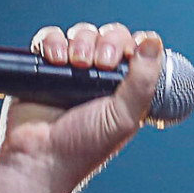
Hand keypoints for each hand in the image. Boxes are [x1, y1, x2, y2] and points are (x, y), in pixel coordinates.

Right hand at [0, 21, 163, 192]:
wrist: (39, 158)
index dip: (133, 47)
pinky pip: (50, 39)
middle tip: (101, 63)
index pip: (135, 52)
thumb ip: (143, 81)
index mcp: (124, 90)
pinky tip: (54, 59)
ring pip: (82, 34)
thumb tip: (154, 41)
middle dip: (107, 43)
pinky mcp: (44, 68)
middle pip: (109, 37)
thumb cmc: (83, 147)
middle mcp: (99, 79)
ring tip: (75, 63)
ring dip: (81, 42)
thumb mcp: (124, 117)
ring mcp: (71, 71)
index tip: (127, 57)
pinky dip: (52, 42)